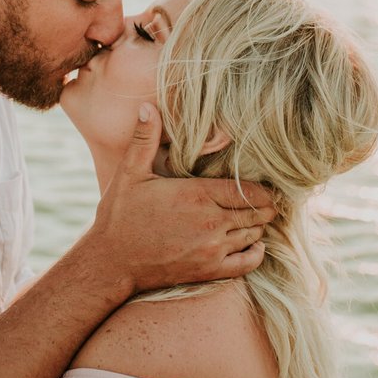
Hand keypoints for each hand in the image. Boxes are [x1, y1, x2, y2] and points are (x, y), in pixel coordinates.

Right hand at [93, 105, 274, 292]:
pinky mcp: (210, 271)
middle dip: (265, 205)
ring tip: (254, 216)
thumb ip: (144, 139)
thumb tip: (147, 106)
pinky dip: (256, 252)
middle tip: (265, 199)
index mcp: (197, 194)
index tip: (265, 184)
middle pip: (258, 212)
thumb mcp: (129, 173)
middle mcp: (211, 222)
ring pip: (255, 234)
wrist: (111, 262)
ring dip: (258, 225)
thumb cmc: (120, 216)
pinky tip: (252, 243)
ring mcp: (212, 249)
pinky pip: (249, 262)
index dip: (264, 188)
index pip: (250, 189)